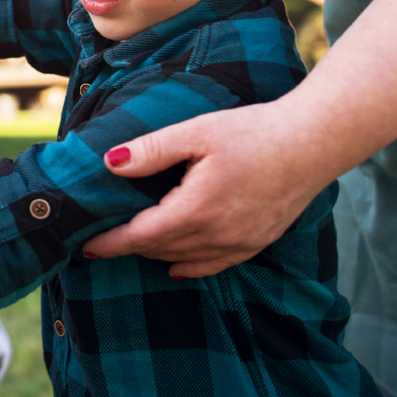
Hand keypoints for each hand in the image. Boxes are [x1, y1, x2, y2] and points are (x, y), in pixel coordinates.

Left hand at [79, 99, 344, 277]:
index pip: (141, 236)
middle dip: (128, 247)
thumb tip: (110, 164)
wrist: (312, 142)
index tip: (84, 246)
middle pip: (159, 250)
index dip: (110, 243)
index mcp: (197, 209)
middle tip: (101, 242)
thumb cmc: (253, 131)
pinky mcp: (257, 243)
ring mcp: (240, 243)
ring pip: (184, 259)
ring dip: (155, 254)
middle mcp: (217, 235)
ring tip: (131, 247)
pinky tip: (176, 264)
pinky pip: (214, 266)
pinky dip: (190, 266)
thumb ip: (152, 150)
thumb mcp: (197, 132)